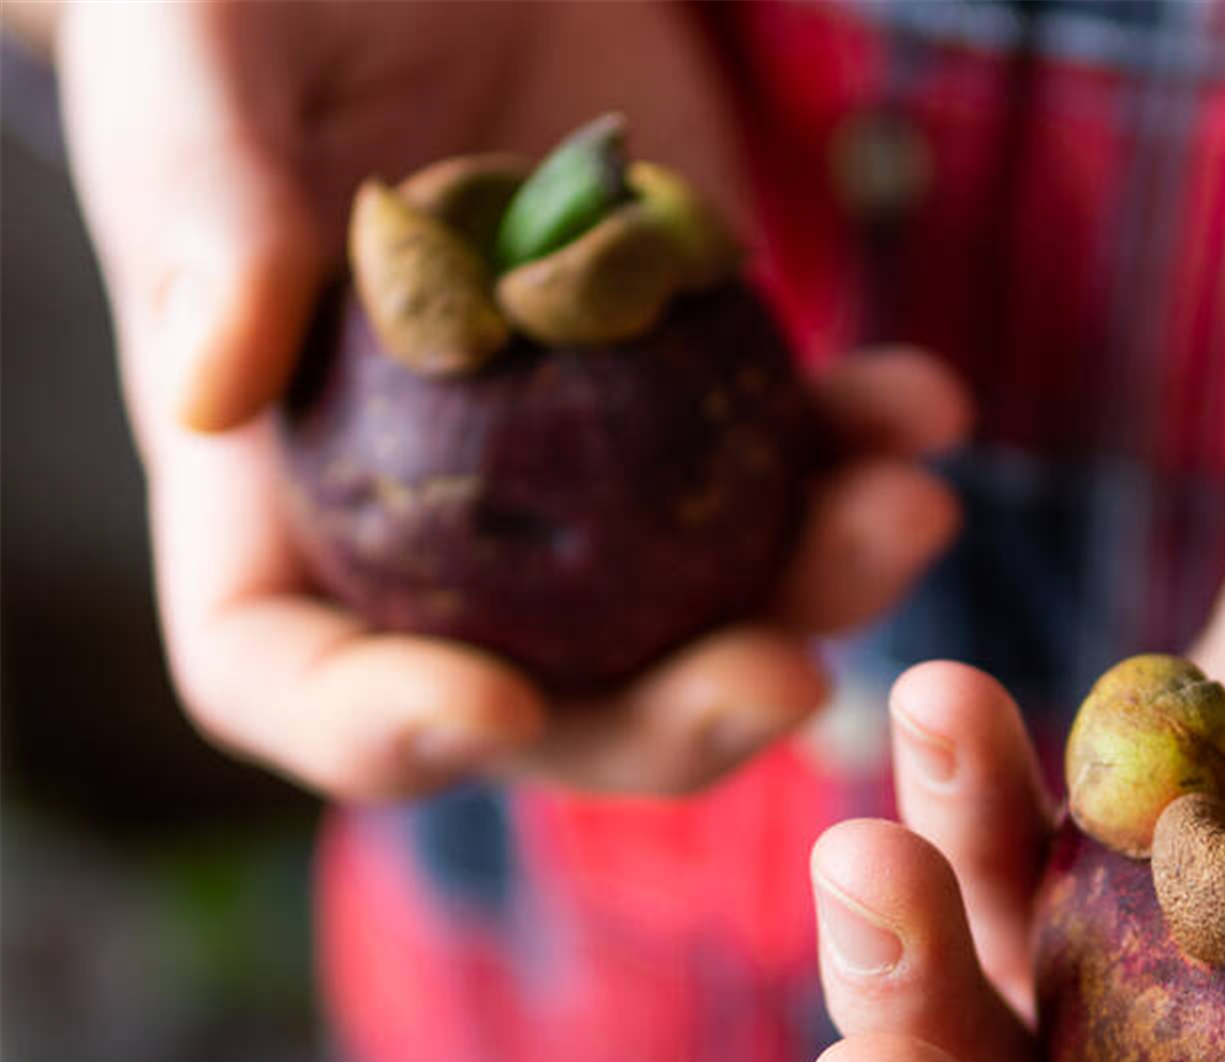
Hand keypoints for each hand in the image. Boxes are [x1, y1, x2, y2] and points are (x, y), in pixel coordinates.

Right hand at [61, 0, 964, 797]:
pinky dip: (862, 452)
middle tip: (789, 673)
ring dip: (816, 588)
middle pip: (547, 695)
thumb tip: (208, 389)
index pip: (291, 673)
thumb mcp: (199, 56)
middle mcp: (436, 513)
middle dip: (673, 718)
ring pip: (699, 607)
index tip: (498, 700)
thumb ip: (200, 209)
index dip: (381, 730)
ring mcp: (581, 467)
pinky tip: (923, 402)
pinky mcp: (693, 385)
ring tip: (912, 509)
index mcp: (274, 482)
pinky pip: (785, 465)